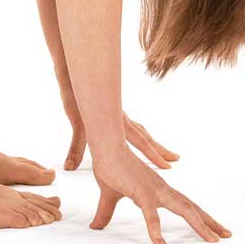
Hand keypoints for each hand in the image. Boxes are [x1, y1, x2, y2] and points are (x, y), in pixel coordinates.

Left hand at [63, 105, 180, 171]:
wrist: (74, 76)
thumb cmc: (75, 99)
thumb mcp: (76, 125)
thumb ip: (75, 147)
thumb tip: (68, 167)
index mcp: (118, 123)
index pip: (141, 142)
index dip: (154, 155)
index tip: (168, 165)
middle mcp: (122, 119)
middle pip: (146, 136)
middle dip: (160, 149)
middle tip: (175, 158)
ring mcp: (119, 114)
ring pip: (140, 129)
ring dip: (150, 140)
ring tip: (159, 149)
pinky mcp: (113, 112)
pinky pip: (131, 124)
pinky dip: (138, 132)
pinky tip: (135, 135)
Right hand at [90, 151, 229, 243]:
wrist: (104, 148)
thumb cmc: (109, 167)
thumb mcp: (109, 197)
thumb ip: (106, 212)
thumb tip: (96, 226)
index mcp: (158, 190)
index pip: (185, 205)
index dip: (200, 217)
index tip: (213, 228)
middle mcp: (162, 189)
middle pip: (192, 207)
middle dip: (210, 222)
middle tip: (226, 235)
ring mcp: (155, 191)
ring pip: (184, 210)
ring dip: (200, 225)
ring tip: (213, 240)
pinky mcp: (142, 193)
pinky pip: (152, 216)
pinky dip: (157, 232)